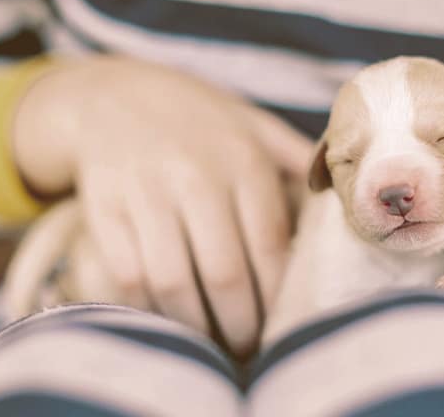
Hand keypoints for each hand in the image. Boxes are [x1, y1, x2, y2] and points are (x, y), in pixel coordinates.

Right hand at [14, 56, 312, 353]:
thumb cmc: (195, 118)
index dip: (278, 296)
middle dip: (241, 325)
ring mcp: (145, 192)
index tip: (283, 324)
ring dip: (195, 327)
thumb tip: (340, 197)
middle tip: (248, 347)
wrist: (107, 95)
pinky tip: (167, 320)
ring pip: (174, 281)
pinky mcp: (103, 207)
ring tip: (211, 344)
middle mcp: (196, 176)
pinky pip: (128, 276)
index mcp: (243, 159)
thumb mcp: (252, 123)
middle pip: (225, 273)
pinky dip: (149, 310)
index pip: (271, 244)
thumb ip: (297, 158)